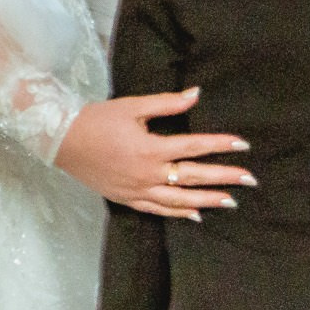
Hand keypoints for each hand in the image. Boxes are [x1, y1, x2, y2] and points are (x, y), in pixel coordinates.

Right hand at [55, 88, 253, 218]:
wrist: (59, 140)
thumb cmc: (96, 120)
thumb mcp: (133, 106)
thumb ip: (167, 103)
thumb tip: (197, 94)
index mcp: (150, 148)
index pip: (194, 147)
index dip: (221, 145)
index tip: (244, 144)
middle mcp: (147, 173)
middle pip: (193, 177)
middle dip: (224, 178)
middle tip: (250, 179)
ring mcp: (137, 189)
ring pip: (179, 200)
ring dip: (207, 200)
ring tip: (231, 202)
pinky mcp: (127, 198)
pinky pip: (157, 210)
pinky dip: (178, 213)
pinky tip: (196, 215)